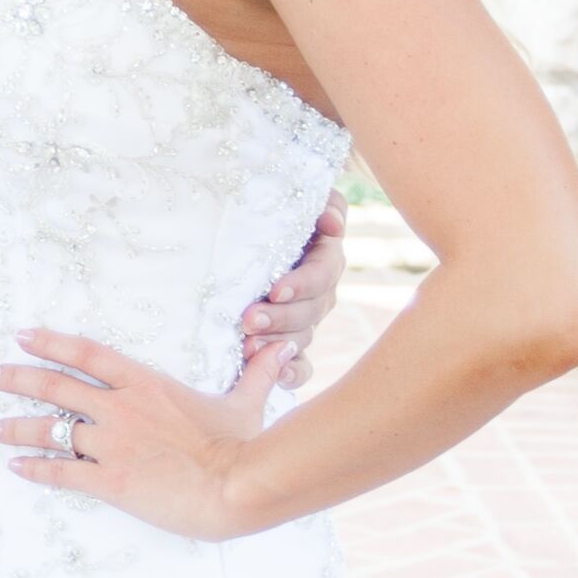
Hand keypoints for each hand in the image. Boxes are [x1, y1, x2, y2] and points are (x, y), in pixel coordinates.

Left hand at [0, 324, 279, 539]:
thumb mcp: (247, 402)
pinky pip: (60, 473)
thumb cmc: (242, 445)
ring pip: (49, 429)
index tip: (23, 336)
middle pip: (56, 386)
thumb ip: (257, 372)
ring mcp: (111, 444)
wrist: (235, 488)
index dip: (51, 342)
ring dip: (16, 426)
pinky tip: (15, 468)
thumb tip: (282, 347)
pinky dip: (34, 469)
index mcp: (145, 383)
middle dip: (18, 379)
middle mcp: (120, 408)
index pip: (87, 353)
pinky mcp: (109, 480)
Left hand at [239, 197, 346, 395]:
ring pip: (302, 339)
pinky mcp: (291, 343)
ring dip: (276, 346)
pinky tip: (276, 378)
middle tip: (249, 320)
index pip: (321, 274)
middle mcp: (320, 293)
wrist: (254, 233)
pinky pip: (301, 365)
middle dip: (280, 318)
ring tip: (247, 347)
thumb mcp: (301, 199)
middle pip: (310, 312)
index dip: (302, 283)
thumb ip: (324, 204)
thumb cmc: (276, 212)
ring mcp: (306, 321)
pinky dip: (292, 373)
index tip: (275, 289)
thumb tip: (331, 222)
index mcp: (324, 259)